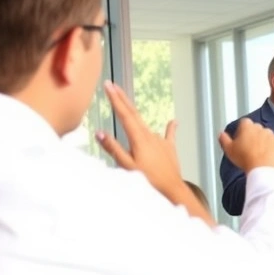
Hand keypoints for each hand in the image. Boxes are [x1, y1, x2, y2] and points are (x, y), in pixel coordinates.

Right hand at [96, 81, 183, 198]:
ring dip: (135, 114)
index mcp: (138, 138)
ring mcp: (160, 141)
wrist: (172, 188)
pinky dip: (170, 127)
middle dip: (123, 99)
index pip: (124, 114)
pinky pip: (168, 134)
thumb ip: (113, 148)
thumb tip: (99, 133)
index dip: (115, 99)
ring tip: (126, 105)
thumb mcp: (126, 166)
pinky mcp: (169, 148)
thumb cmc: (149, 180)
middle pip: (134, 113)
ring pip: (145, 124)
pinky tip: (174, 121)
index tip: (108, 86)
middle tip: (113, 85)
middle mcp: (150, 135)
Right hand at [218, 118, 273, 172]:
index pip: (244, 123)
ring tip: (259, 154)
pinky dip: (273, 146)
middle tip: (250, 149)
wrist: (262, 169)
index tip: (241, 139)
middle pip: (256, 128)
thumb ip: (224, 139)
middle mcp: (260, 127)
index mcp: (247, 126)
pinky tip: (268, 155)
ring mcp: (271, 134)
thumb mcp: (228, 149)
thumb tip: (221, 134)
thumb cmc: (246, 159)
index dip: (242, 131)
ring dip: (264, 141)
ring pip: (267, 135)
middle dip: (254, 136)